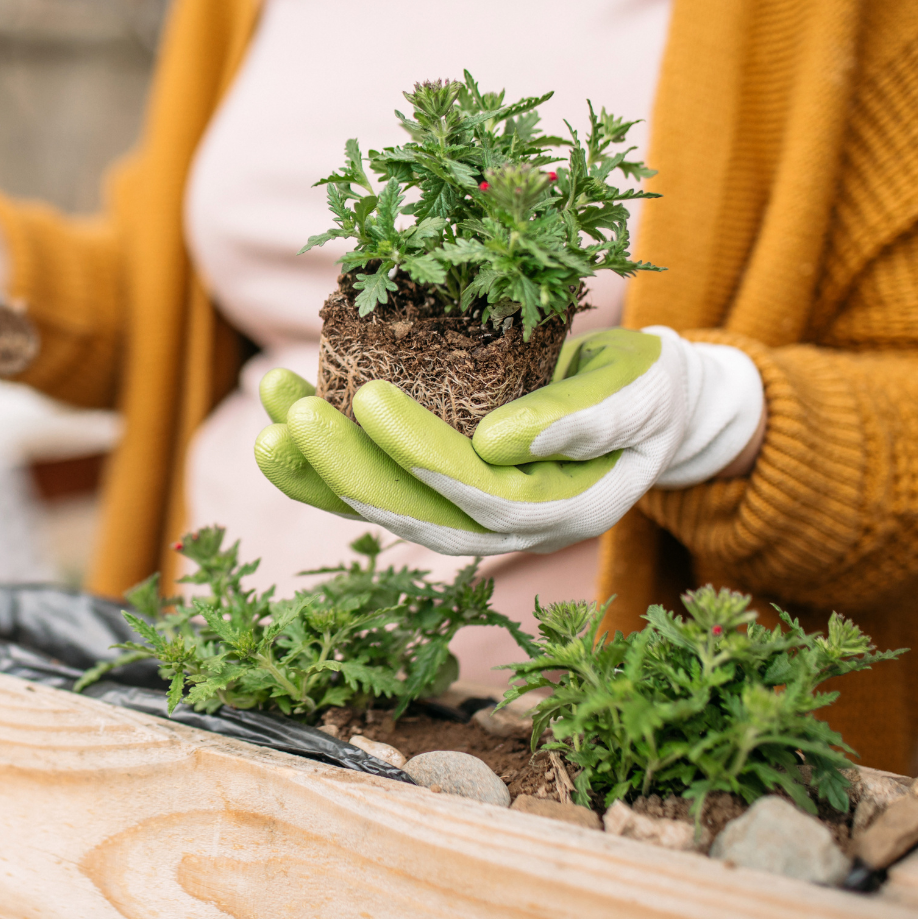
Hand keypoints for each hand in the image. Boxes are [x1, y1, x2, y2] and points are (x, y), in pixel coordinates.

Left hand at [252, 327, 764, 555]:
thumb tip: (501, 443)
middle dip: (345, 466)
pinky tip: (278, 424)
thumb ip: (583, 420)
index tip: (371, 400)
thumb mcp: (639, 392)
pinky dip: (322, 462)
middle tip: (293, 413)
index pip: (479, 495)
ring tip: (269, 415)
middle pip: (414, 512)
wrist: (648, 405)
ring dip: (318, 467)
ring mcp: (469, 516)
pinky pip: (374, 486)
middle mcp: (507, 528)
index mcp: (561, 511)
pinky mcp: (440, 492)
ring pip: (382, 506)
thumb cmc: (649, 390)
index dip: (421, 453)